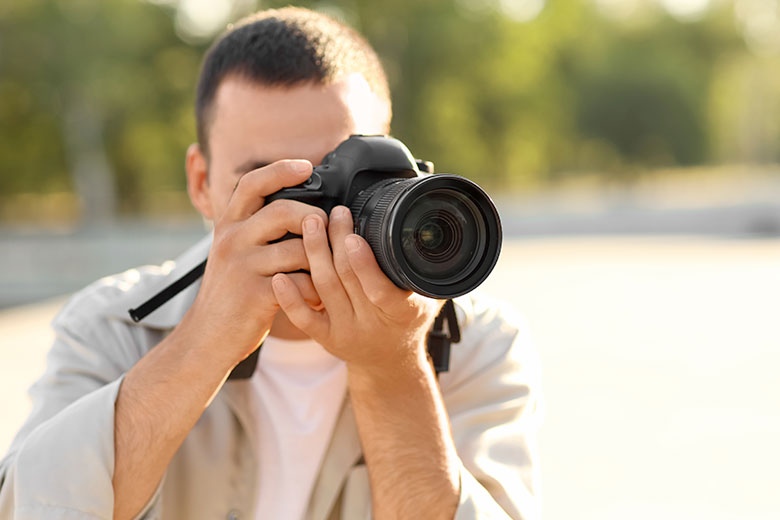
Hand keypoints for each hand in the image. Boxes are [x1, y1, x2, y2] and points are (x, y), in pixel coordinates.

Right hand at [183, 160, 326, 366]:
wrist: (206, 337)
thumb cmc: (231, 293)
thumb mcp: (234, 252)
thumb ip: (257, 228)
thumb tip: (300, 207)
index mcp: (229, 225)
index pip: (251, 184)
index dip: (280, 170)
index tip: (307, 166)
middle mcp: (232, 240)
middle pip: (282, 211)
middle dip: (314, 218)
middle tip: (329, 231)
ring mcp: (242, 267)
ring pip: (298, 250)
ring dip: (321, 261)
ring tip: (330, 271)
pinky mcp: (255, 295)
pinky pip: (301, 283)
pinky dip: (316, 290)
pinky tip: (319, 297)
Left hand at [271, 205, 443, 374]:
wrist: (391, 362)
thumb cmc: (410, 322)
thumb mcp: (431, 299)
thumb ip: (430, 271)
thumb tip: (434, 232)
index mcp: (401, 313)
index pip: (380, 289)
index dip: (364, 263)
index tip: (353, 236)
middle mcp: (371, 324)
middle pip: (346, 278)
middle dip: (336, 241)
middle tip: (332, 212)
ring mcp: (345, 332)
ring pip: (324, 288)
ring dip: (314, 252)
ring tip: (310, 222)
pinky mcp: (325, 338)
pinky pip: (303, 318)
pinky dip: (289, 297)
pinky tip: (279, 275)